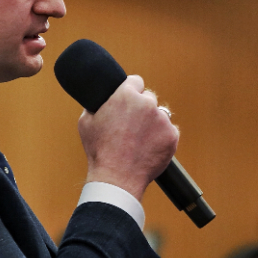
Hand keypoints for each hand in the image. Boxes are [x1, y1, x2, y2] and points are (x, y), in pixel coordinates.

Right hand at [80, 75, 178, 199]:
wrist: (117, 176)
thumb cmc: (99, 150)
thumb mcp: (85, 122)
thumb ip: (95, 105)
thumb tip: (99, 100)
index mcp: (125, 95)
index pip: (135, 81)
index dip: (130, 90)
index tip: (128, 98)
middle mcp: (147, 103)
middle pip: (149, 97)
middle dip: (141, 107)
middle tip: (131, 123)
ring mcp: (162, 120)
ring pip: (160, 114)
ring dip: (153, 121)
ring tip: (139, 138)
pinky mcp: (172, 136)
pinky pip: (169, 130)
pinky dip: (161, 137)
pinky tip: (148, 146)